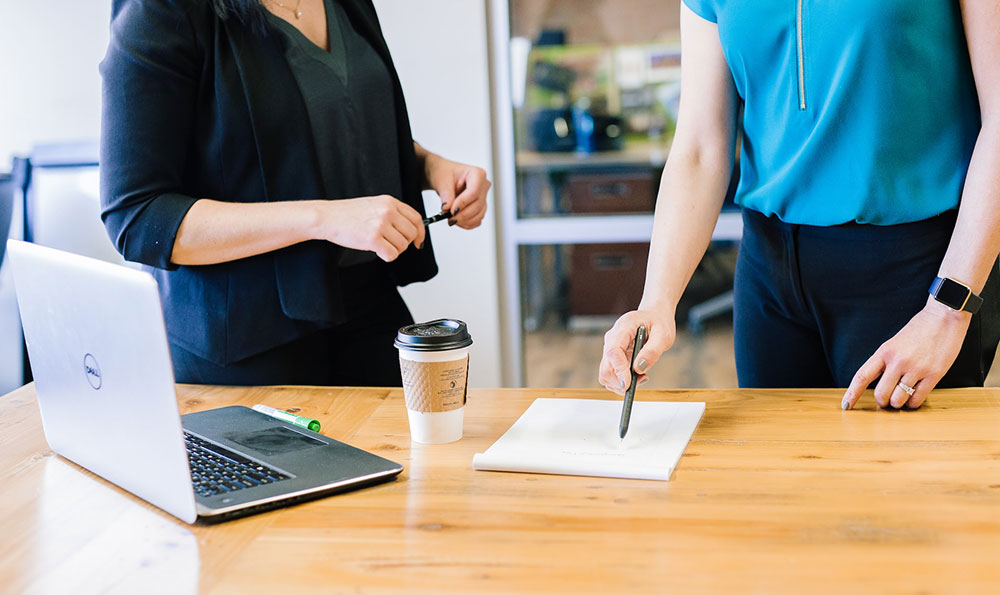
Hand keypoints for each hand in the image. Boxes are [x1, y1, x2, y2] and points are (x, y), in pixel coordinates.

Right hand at [314, 195, 424, 261]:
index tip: (418, 241)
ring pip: (402, 246)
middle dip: (404, 243)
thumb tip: (410, 229)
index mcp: (390, 202)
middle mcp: (388, 212)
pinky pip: (392, 254)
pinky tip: (377, 251)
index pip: (416, 218)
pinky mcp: (373, 239)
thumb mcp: (374, 205)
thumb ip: (392, 213)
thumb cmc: (348, 213)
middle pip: (411, 234)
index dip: (420, 232)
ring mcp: (381, 225)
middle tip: (392, 245)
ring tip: (380, 245)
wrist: (328, 217)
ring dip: (393, 250)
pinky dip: (386, 256)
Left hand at [424, 153, 489, 228]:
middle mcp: (483, 185)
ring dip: (465, 220)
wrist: (443, 177)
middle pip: (477, 204)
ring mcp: (483, 197)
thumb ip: (446, 194)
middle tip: (449, 218)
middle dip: (463, 214)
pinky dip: (468, 223)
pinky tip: (458, 221)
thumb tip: (447, 208)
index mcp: (477, 174)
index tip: (451, 211)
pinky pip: (478, 219)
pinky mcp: (480, 207)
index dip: (463, 203)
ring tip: (451, 220)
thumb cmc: (444, 173)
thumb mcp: (442, 181)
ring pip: (479, 214)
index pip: (474, 191)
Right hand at [599, 309, 675, 395]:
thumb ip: (652, 351)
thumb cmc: (659, 323)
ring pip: (606, 375)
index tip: (628, 384)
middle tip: (643, 378)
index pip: (613, 351)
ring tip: (642, 375)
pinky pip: (611, 375)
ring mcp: (610, 348)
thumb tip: (639, 369)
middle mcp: (612, 339)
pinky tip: (637, 374)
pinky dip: (623, 381)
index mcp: (623, 328)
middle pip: (605, 368)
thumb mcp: (663, 335)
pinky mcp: (612, 357)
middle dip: (621, 381)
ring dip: (623, 383)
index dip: (619, 370)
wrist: (654, 316)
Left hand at [842, 301, 970, 409]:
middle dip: (882, 402)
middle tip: (886, 401)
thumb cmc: (918, 330)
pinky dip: (913, 403)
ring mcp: (916, 368)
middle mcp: (898, 361)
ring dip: (899, 404)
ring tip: (902, 399)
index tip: (846, 405)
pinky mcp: (934, 374)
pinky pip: (918, 398)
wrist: (944, 318)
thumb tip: (877, 384)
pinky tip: (913, 399)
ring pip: (899, 399)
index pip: (862, 376)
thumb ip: (885, 361)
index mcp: (884, 352)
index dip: (852, 394)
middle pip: (881, 394)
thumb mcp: (894, 343)